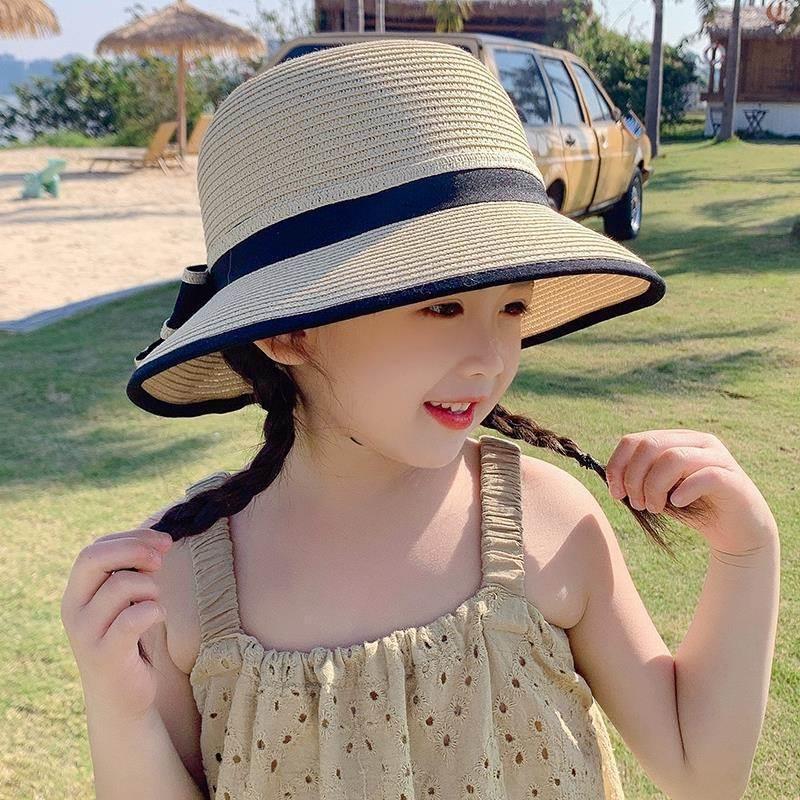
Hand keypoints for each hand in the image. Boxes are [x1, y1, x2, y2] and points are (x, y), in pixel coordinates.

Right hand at [60, 527, 173, 721]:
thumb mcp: (127, 600)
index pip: (94, 549)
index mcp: (77, 592)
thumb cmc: (131, 641)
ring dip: (150, 587)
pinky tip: (157, 618)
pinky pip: (132, 618)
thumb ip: (134, 571)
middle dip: (134, 550)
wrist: (122, 698)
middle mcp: (73, 610)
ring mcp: (85, 633)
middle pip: (93, 558)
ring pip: (120, 585)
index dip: (131, 538)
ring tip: (154, 603)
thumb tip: (160, 542)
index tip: (163, 542)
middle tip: (160, 561)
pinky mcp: (105, 655)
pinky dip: (153, 610)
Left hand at [605, 430, 778, 555]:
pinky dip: (684, 490)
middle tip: (637, 504)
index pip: (634, 440)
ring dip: (655, 487)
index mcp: (674, 440)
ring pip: (673, 458)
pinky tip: (678, 504)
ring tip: (654, 508)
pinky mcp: (734, 478)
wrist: (736, 532)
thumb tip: (609, 476)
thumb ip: (637, 479)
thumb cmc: (691, 509)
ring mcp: (718, 457)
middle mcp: (697, 442)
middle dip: (634, 478)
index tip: (615, 492)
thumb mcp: (657, 492)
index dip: (618, 466)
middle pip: (650, 445)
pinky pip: (704, 475)